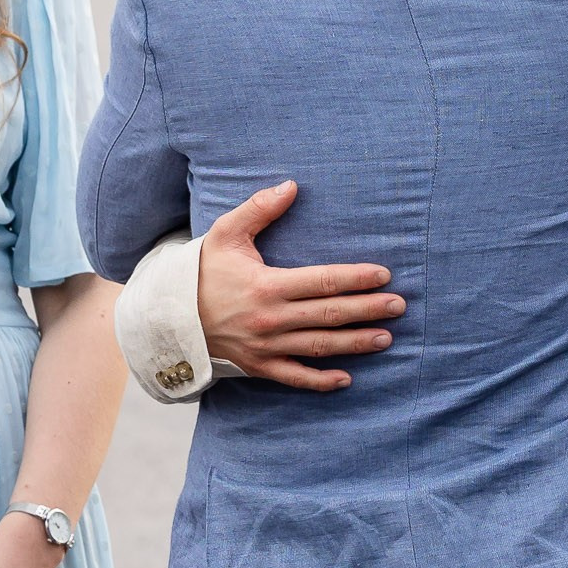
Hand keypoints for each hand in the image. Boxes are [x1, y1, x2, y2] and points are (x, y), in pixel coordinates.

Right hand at [200, 180, 405, 391]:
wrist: (168, 315)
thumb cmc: (203, 270)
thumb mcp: (226, 233)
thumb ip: (259, 209)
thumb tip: (291, 186)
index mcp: (267, 285)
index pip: (323, 281)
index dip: (356, 278)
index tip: (384, 275)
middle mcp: (270, 319)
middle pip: (330, 315)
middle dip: (368, 310)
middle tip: (399, 306)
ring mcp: (266, 346)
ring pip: (320, 347)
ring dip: (355, 344)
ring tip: (385, 338)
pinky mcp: (259, 366)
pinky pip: (295, 377)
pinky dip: (320, 381)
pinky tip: (346, 379)